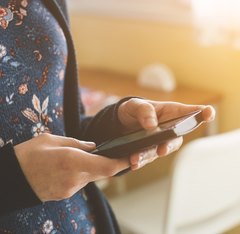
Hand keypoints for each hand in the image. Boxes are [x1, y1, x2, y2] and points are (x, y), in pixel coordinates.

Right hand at [14, 133, 129, 201]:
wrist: (8, 179)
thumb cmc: (27, 155)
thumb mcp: (51, 139)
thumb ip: (77, 143)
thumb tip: (95, 147)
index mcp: (71, 160)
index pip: (107, 166)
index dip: (123, 162)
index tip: (133, 156)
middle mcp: (74, 177)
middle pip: (103, 172)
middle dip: (110, 162)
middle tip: (112, 152)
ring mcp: (70, 189)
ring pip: (92, 176)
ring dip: (92, 167)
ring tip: (76, 156)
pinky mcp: (65, 194)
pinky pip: (81, 182)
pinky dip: (81, 173)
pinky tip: (68, 166)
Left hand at [117, 98, 215, 169]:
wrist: (121, 124)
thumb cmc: (134, 110)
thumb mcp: (135, 105)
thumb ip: (144, 111)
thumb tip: (151, 125)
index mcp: (172, 112)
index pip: (191, 112)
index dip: (204, 113)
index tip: (210, 113)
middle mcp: (171, 129)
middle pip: (177, 138)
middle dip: (169, 145)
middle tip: (162, 149)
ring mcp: (161, 142)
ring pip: (160, 151)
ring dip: (149, 155)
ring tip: (136, 158)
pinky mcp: (150, 152)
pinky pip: (148, 158)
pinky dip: (140, 161)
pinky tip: (133, 162)